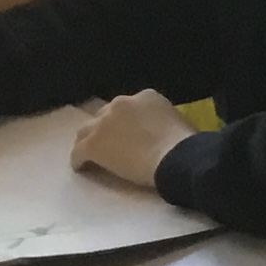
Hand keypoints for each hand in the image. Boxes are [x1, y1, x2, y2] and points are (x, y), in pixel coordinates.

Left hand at [68, 89, 196, 188]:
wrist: (176, 158)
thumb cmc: (187, 144)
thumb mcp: (179, 121)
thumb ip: (163, 120)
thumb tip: (161, 132)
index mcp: (145, 97)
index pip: (129, 107)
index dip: (128, 122)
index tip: (132, 134)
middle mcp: (121, 103)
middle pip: (105, 116)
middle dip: (108, 129)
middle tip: (114, 145)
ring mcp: (104, 123)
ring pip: (86, 131)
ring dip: (89, 141)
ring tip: (92, 155)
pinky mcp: (93, 144)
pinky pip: (79, 152)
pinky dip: (80, 160)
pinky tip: (82, 168)